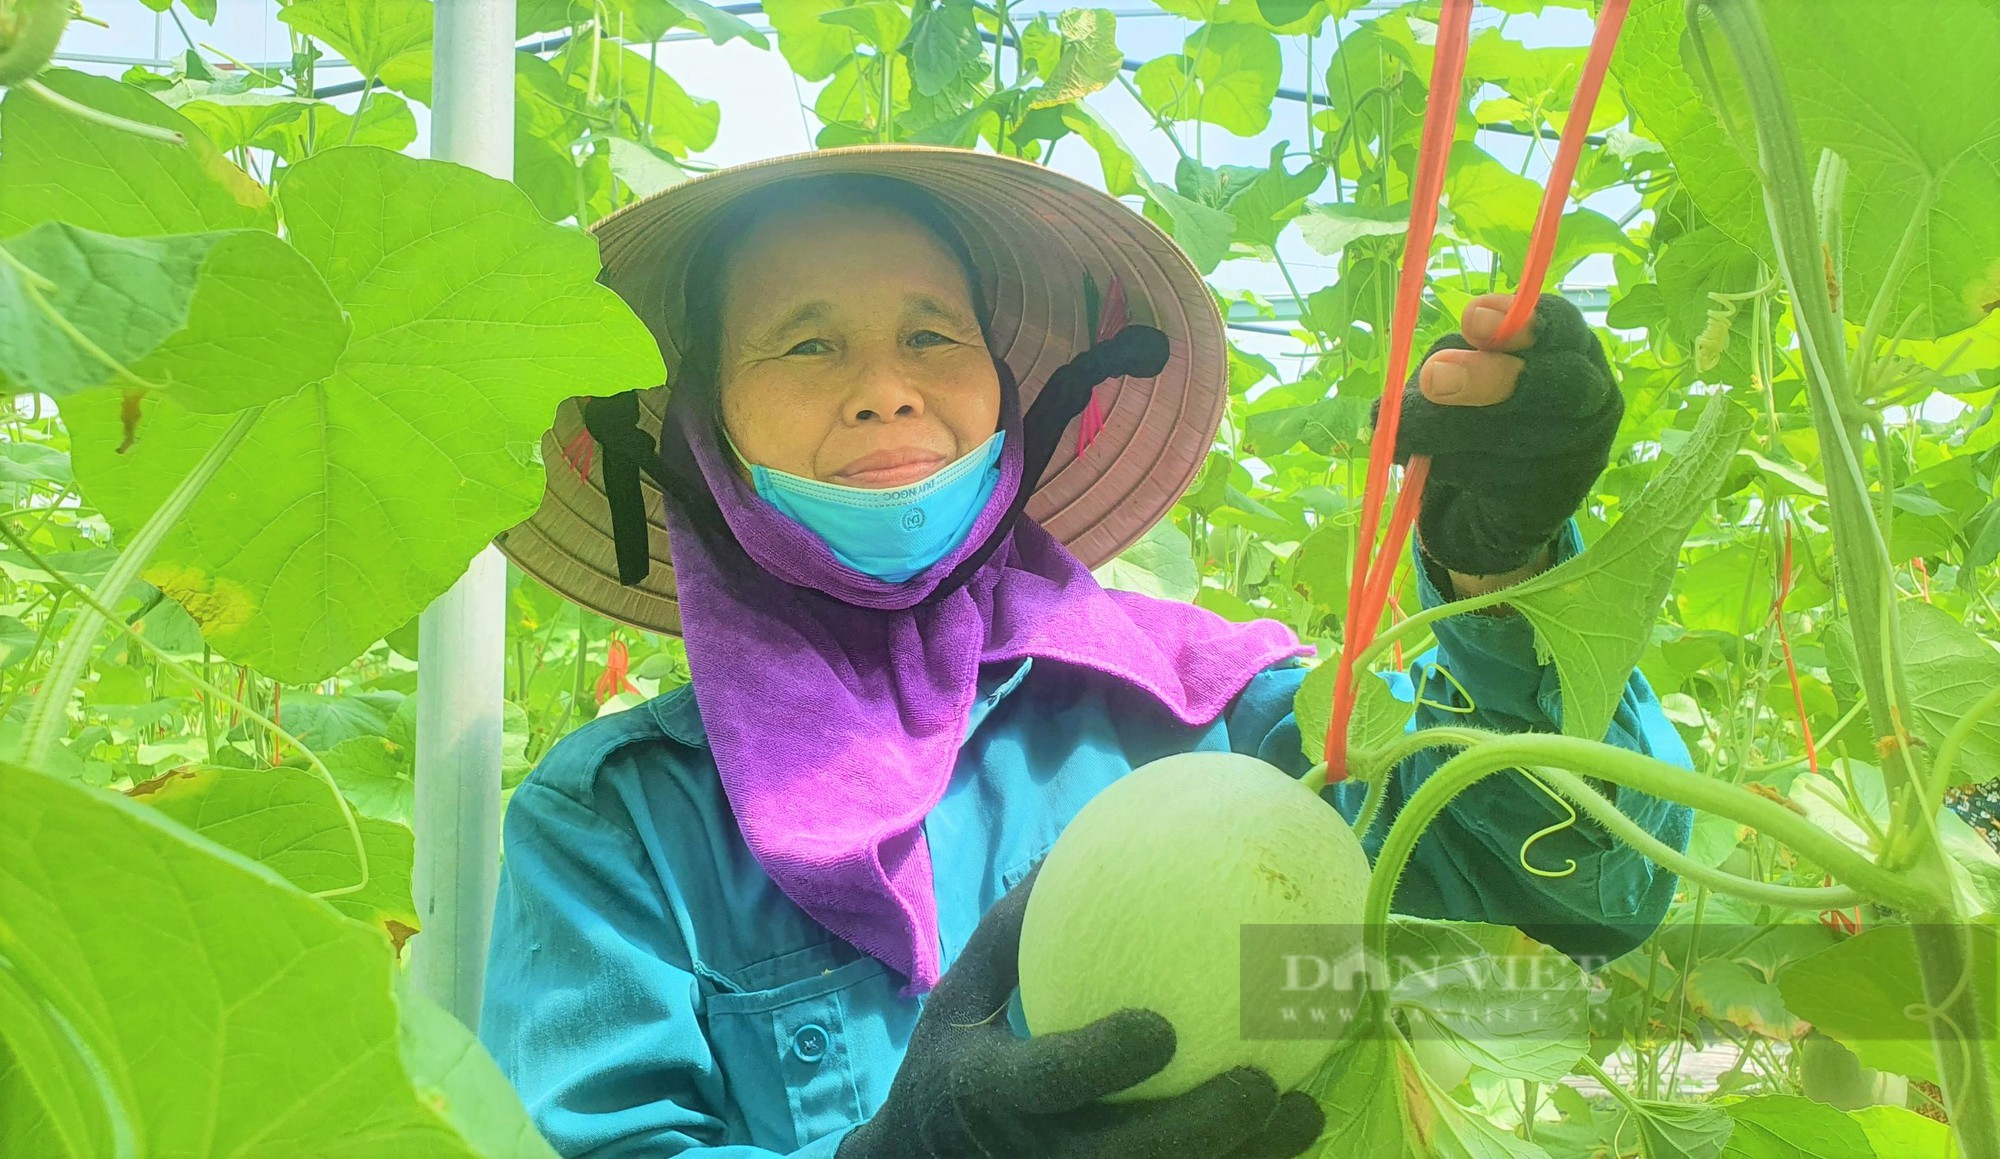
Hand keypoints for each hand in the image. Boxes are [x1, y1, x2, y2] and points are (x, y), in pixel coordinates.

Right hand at [836, 864, 1325, 1158]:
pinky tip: (1294, 1136)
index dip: (1100, 1061)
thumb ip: (1015, 929)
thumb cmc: (954, 1057)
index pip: (1045, 1080)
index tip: (1161, 1028)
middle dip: (1197, 1130)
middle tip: (1260, 1084)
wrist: (923, 1158)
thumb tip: (1085, 840)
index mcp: (986, 1089)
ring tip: (1305, 1112)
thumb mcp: (962, 993)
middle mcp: (1028, 1153)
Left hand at [1372, 292, 1622, 577]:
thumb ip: (1453, 362)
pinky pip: (1500, 479)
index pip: (1560, 324)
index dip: (1518, 321)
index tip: (1472, 318)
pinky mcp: (1557, 497)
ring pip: (1516, 436)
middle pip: (1554, 383)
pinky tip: (1435, 464)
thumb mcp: (1463, 373)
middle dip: (1488, 378)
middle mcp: (1591, 395)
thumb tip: (1430, 379)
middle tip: (1434, 378)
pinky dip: (1455, 468)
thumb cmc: (1479, 411)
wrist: (1494, 496)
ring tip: (1410, 433)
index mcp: (1571, 347)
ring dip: (1451, 432)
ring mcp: (1581, 450)